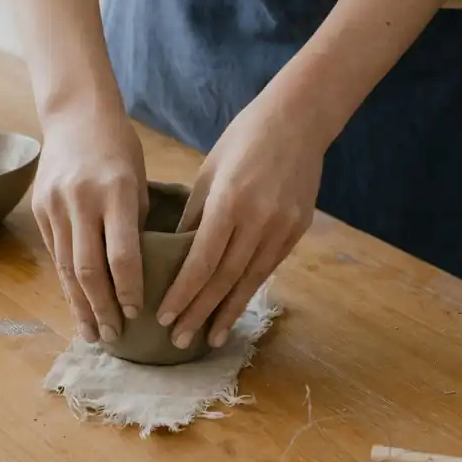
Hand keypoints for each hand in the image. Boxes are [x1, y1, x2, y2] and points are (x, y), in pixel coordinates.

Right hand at [33, 108, 147, 344]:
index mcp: (116, 192)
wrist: (76, 114)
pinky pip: (56, 253)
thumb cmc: (119, 148)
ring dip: (80, 304)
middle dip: (102, 307)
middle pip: (89, 269)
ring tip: (92, 331)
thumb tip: (139, 274)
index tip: (138, 314)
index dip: (129, 289)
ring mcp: (56, 205)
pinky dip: (67, 281)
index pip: (122, 254)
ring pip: (67, 267)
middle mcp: (82, 200)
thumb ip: (136, 224)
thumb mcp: (139, 181)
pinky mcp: (40, 208)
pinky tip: (77, 303)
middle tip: (114, 335)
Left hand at [157, 87, 324, 349]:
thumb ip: (194, 217)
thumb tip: (175, 256)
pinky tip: (234, 309)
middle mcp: (257, 220)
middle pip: (223, 278)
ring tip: (206, 340)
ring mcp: (282, 227)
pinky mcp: (297, 230)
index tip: (163, 317)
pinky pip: (267, 269)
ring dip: (226, 312)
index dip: (182, 294)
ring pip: (249, 280)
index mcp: (229, 202)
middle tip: (177, 340)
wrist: (298, 121)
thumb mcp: (208, 173)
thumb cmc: (243, 140)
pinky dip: (248, 292)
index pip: (201, 261)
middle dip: (199, 312)